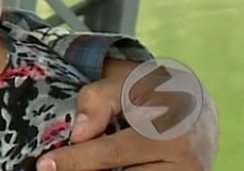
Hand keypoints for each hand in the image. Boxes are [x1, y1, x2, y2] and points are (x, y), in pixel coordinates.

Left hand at [38, 59, 218, 170]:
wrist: (198, 107)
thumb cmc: (156, 90)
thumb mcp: (127, 81)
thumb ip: (99, 100)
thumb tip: (80, 134)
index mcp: (172, 132)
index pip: (112, 153)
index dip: (75, 160)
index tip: (46, 164)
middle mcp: (186, 164)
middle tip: (54, 168)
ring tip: (81, 162)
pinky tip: (102, 167)